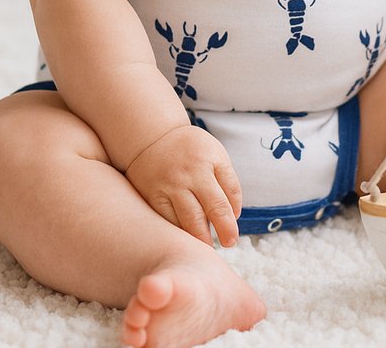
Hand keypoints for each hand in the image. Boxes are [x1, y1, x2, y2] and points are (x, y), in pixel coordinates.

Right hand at [125, 125, 242, 245]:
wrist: (153, 137)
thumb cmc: (192, 149)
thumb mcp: (216, 155)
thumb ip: (228, 183)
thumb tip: (234, 215)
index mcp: (206, 164)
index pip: (223, 200)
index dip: (229, 222)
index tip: (233, 237)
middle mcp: (186, 176)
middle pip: (205, 213)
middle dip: (218, 233)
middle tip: (226, 246)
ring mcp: (166, 187)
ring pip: (185, 221)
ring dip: (198, 238)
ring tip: (207, 248)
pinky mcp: (151, 197)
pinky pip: (167, 221)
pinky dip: (178, 232)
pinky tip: (185, 239)